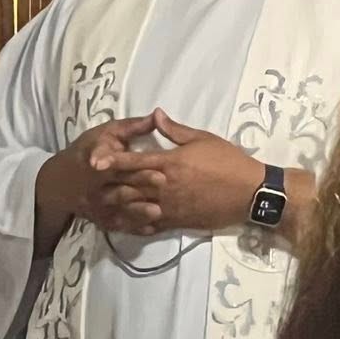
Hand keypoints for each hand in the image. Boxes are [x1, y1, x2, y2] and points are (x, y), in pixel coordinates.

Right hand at [36, 114, 163, 242]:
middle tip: (162, 181)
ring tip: (158, 211)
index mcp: (96, 159)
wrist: (59, 183)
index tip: (145, 163)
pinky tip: (151, 229)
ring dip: (137, 210)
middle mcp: (94, 184)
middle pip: (118, 182)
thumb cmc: (87, 151)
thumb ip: (131, 127)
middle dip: (138, 183)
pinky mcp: (99, 219)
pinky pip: (116, 225)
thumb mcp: (104, 134)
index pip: (112, 161)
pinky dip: (132, 228)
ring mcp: (96, 204)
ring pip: (117, 208)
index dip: (122, 161)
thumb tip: (157, 115)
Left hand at [100, 110, 266, 233]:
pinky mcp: (179, 221)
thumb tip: (156, 115)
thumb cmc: (228, 161)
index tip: (93, 160)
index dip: (112, 160)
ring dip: (118, 205)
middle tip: (87, 184)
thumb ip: (175, 130)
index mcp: (169, 163)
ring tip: (99, 204)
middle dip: (108, 184)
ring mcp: (170, 206)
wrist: (252, 193)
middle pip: (130, 185)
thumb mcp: (203, 139)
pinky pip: (152, 224)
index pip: (134, 161)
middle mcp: (165, 186)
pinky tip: (125, 222)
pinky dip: (137, 223)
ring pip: (136, 206)